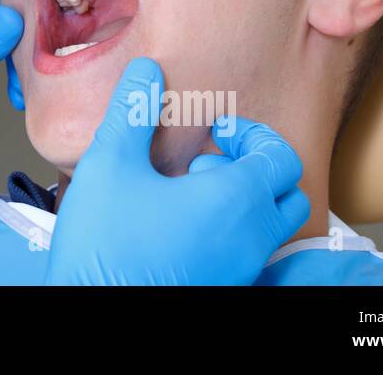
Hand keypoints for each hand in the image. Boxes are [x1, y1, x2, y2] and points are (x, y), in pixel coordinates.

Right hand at [46, 56, 309, 284]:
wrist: (93, 312)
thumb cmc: (106, 246)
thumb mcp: (110, 163)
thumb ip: (132, 111)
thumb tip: (147, 71)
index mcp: (235, 202)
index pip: (281, 158)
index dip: (251, 135)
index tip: (215, 132)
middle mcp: (250, 239)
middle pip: (288, 194)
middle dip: (256, 168)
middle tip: (209, 161)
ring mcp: (241, 270)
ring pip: (270, 227)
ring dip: (243, 201)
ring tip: (188, 194)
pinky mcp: (223, 287)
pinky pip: (248, 253)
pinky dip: (231, 231)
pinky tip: (178, 225)